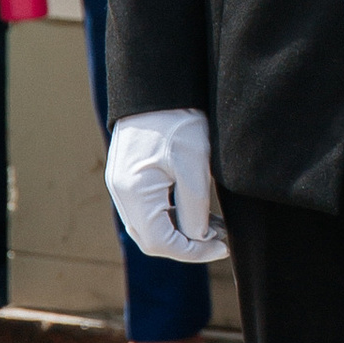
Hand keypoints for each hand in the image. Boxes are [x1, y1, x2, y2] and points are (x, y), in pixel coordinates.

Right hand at [105, 110, 226, 264]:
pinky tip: (199, 215)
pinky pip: (149, 210)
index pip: (160, 242)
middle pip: (152, 239)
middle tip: (220, 242)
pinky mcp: (129, 179)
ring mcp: (122, 186)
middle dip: (187, 246)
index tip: (221, 247)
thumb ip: (195, 207)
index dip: (192, 252)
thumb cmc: (178, 122)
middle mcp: (122, 193)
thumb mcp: (195, 166)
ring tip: (216, 230)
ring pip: (150, 227)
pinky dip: (172, 218)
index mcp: (135, 192)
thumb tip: (198, 238)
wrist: (158, 90)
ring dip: (181, 233)